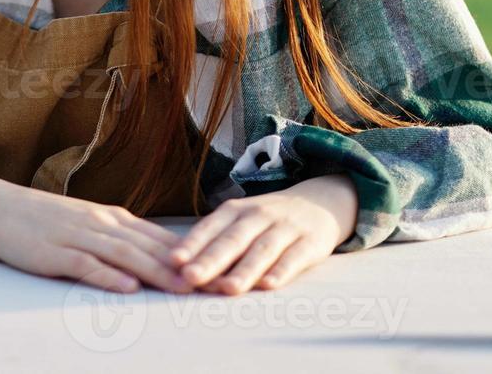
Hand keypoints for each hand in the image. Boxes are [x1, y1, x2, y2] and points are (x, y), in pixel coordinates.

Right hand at [0, 176, 199, 294]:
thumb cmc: (41, 219)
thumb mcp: (86, 224)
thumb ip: (117, 239)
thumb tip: (154, 258)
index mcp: (111, 218)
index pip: (160, 238)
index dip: (193, 256)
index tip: (221, 270)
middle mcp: (100, 223)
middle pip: (150, 247)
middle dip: (185, 267)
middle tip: (215, 284)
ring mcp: (76, 235)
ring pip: (124, 254)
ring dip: (156, 272)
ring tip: (183, 289)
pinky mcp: (53, 252)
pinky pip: (84, 264)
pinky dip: (107, 275)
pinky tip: (126, 287)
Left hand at [166, 173, 359, 295]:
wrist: (319, 202)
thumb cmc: (266, 220)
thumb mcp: (240, 221)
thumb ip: (216, 241)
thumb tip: (180, 268)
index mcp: (234, 210)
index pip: (210, 228)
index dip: (191, 244)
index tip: (173, 261)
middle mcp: (257, 215)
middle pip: (232, 239)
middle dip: (210, 259)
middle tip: (190, 277)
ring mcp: (285, 227)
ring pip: (262, 249)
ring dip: (244, 270)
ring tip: (228, 288)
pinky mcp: (310, 241)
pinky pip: (295, 257)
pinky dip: (282, 270)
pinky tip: (269, 285)